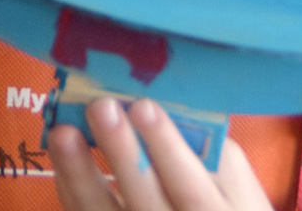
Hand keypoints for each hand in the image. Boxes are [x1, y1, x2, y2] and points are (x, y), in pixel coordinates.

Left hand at [48, 97, 273, 210]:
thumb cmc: (223, 205)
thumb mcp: (238, 188)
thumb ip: (212, 153)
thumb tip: (166, 101)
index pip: (193, 191)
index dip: (168, 150)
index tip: (143, 105)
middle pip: (148, 204)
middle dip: (122, 154)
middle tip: (101, 107)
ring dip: (81, 173)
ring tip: (63, 130)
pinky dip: (72, 187)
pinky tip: (63, 152)